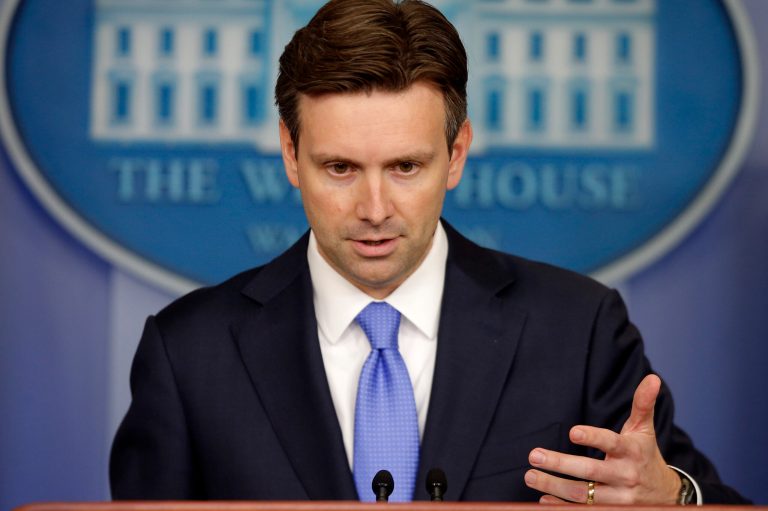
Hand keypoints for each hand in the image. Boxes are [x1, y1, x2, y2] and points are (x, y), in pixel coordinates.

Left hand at [524, 374, 681, 504]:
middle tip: (534, 455)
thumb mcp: (645, 430)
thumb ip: (643, 404)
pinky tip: (543, 499)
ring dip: (553, 486)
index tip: (572, 432)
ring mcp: (618, 499)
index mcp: (632, 452)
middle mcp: (625, 476)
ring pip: (582, 495)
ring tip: (530, 476)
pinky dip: (561, 506)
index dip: (593, 438)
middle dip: (560, 464)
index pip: (611, 443)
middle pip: (589, 471)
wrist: (666, 496)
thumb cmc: (646, 456)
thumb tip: (652, 378)